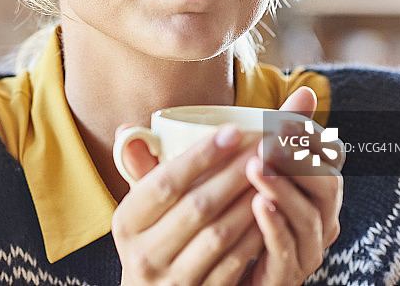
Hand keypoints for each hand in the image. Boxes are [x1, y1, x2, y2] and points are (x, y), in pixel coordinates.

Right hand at [113, 125, 263, 284]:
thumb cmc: (151, 241)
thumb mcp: (139, 211)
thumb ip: (139, 170)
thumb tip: (127, 128)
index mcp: (127, 223)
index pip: (164, 182)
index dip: (200, 156)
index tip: (233, 131)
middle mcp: (144, 254)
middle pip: (196, 206)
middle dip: (235, 173)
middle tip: (265, 147)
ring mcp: (172, 281)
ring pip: (218, 235)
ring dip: (249, 202)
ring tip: (272, 175)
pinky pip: (234, 264)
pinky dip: (254, 235)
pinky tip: (270, 212)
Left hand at [243, 87, 343, 284]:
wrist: (219, 268)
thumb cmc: (239, 212)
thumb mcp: (252, 170)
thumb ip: (281, 134)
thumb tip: (308, 90)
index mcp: (316, 192)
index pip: (328, 160)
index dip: (312, 140)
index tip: (288, 120)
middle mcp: (320, 220)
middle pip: (326, 187)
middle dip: (299, 162)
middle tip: (271, 142)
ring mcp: (306, 250)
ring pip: (307, 218)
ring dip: (283, 190)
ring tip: (257, 167)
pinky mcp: (286, 274)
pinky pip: (287, 250)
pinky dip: (276, 227)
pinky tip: (260, 206)